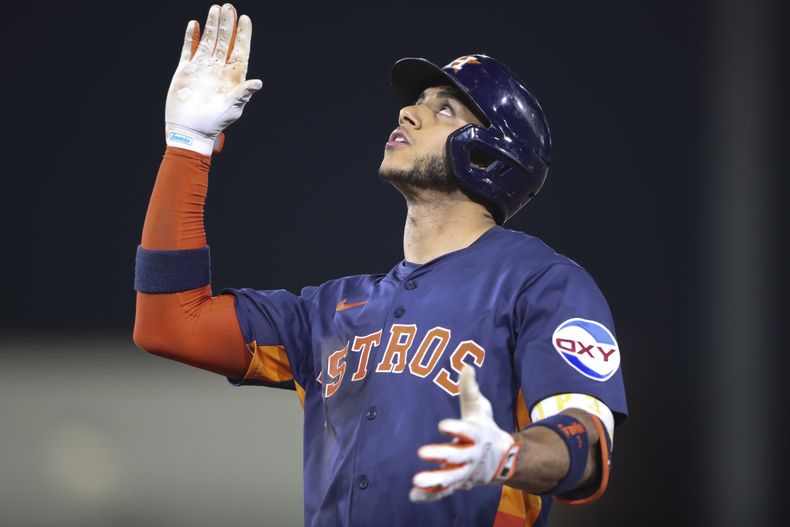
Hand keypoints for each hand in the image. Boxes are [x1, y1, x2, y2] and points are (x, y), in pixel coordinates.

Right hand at [165, 4, 261, 154]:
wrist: (190, 130)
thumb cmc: (215, 121)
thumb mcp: (233, 106)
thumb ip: (244, 92)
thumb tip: (259, 83)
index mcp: (233, 76)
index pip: (240, 50)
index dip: (243, 35)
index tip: (245, 19)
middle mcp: (219, 70)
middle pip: (224, 41)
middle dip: (227, 24)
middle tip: (228, 7)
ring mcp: (202, 69)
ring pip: (208, 41)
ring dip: (211, 26)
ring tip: (215, 9)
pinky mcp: (186, 71)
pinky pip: (189, 49)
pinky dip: (191, 37)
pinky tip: (194, 24)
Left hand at [410, 366, 521, 502]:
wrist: (502, 458)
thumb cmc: (484, 427)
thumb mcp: (480, 407)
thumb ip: (470, 389)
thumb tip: (466, 365)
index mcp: (478, 435)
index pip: (467, 432)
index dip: (456, 429)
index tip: (441, 425)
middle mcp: (472, 455)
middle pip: (458, 457)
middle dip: (441, 455)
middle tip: (422, 452)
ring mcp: (465, 471)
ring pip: (451, 478)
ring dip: (434, 481)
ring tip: (416, 481)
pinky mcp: (458, 483)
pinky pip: (444, 491)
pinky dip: (431, 494)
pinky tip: (413, 496)